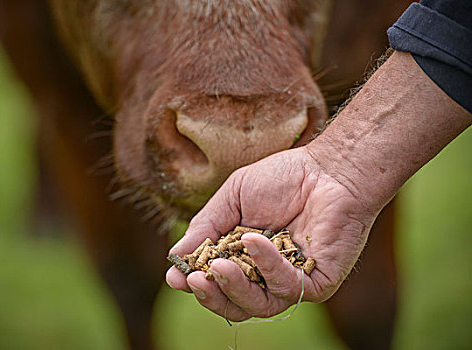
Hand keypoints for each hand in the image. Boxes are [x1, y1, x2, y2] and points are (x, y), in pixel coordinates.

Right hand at [166, 146, 379, 320]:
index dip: (198, 284)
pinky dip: (267, 266)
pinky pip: (288, 286)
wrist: (328, 167)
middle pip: (236, 304)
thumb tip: (174, 259)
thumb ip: (205, 229)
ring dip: (234, 288)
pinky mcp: (317, 282)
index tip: (176, 276)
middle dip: (212, 296)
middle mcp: (267, 276)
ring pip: (260, 305)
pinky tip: (253, 241)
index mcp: (245, 260)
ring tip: (217, 265)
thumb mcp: (231, 200)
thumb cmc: (281, 179)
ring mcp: (293, 281)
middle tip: (194, 279)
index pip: (218, 284)